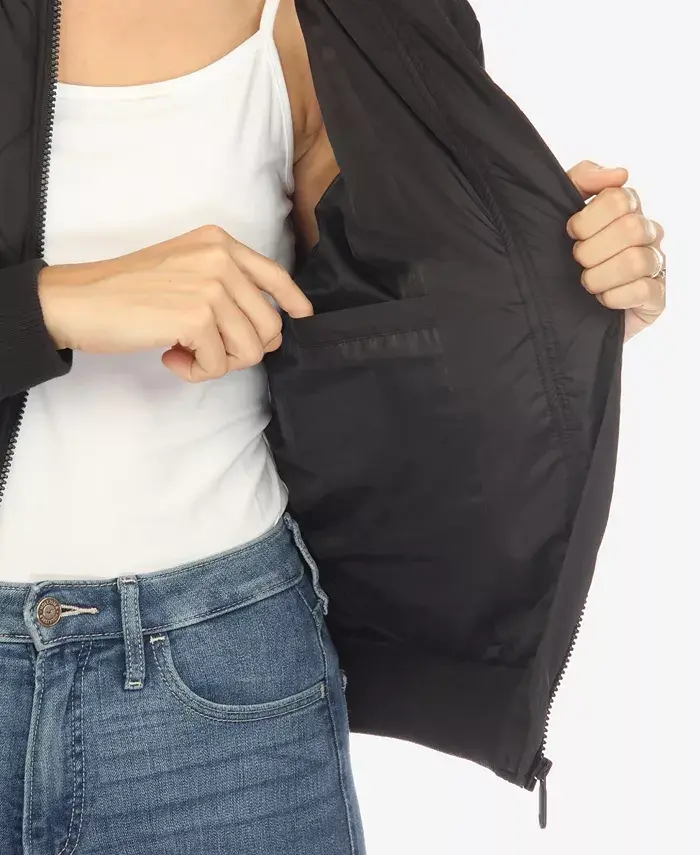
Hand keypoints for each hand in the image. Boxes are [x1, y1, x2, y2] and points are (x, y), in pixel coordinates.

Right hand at [38, 225, 312, 381]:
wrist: (78, 300)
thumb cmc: (127, 291)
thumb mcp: (183, 268)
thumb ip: (225, 284)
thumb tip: (268, 328)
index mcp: (219, 243)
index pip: (275, 275)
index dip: (293, 303)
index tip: (301, 318)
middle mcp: (221, 259)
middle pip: (269, 326)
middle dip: (243, 350)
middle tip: (207, 349)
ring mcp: (211, 286)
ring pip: (250, 350)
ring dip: (219, 364)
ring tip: (185, 351)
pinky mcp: (197, 317)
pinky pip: (219, 364)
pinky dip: (196, 371)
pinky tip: (171, 356)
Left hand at [565, 161, 665, 340]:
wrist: (556, 310)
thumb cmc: (560, 258)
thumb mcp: (558, 212)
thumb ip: (581, 180)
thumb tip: (619, 173)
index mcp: (626, 211)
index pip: (619, 197)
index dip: (588, 219)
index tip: (571, 233)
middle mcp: (646, 234)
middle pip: (631, 228)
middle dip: (592, 250)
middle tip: (577, 261)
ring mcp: (654, 266)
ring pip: (635, 261)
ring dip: (600, 276)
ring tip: (587, 283)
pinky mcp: (656, 298)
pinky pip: (643, 291)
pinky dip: (613, 297)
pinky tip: (601, 300)